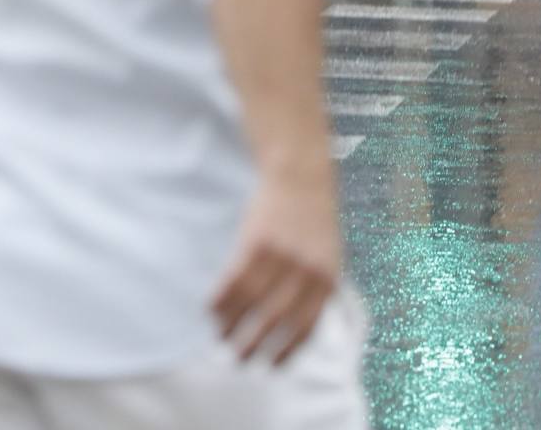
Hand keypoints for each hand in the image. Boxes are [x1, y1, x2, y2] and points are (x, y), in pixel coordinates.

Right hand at [211, 173, 341, 364]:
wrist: (301, 174)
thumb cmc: (315, 218)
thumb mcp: (329, 254)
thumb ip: (317, 288)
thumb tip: (299, 330)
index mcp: (327, 277)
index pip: (306, 326)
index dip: (286, 350)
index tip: (270, 366)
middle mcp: (305, 269)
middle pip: (274, 320)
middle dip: (253, 345)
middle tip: (238, 358)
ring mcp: (280, 255)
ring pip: (249, 302)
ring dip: (230, 324)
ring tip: (221, 335)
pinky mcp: (256, 241)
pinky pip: (233, 280)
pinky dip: (220, 299)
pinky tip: (211, 309)